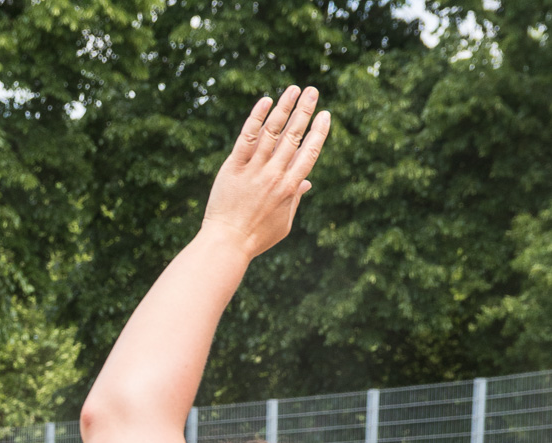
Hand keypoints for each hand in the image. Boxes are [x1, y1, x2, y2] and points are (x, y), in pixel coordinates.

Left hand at [202, 85, 329, 260]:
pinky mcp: (234, 167)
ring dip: (285, 107)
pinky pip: (247, 137)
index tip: (325, 115)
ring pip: (272, 131)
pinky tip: (266, 101)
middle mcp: (274, 176)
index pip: (309, 154)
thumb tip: (307, 183)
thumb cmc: (256, 238)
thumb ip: (295, 200)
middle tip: (313, 91)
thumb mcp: (283, 223)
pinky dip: (257, 117)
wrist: (226, 244)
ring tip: (294, 89)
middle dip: (305, 111)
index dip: (318, 133)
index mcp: (290, 189)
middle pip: (293, 137)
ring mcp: (254, 170)